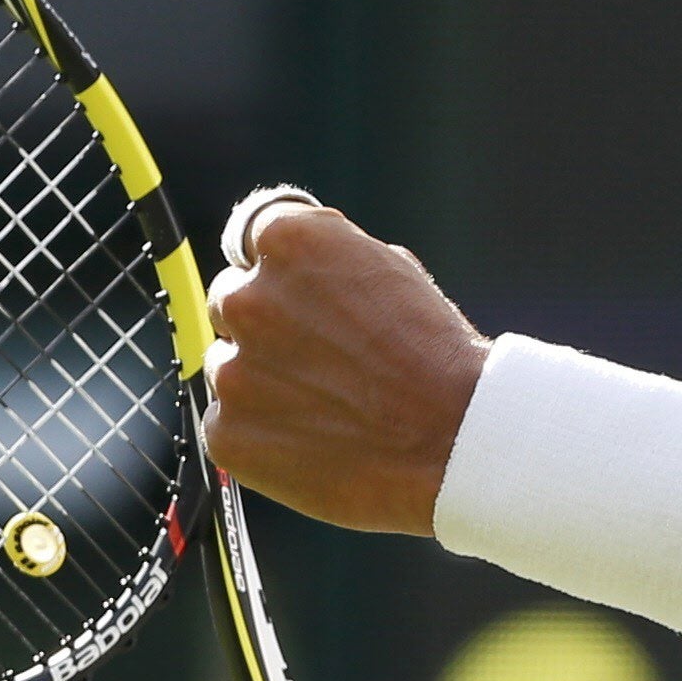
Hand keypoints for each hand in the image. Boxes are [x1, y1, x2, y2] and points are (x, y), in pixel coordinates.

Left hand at [203, 203, 488, 531]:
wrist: (455, 441)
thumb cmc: (433, 355)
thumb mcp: (388, 269)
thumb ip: (326, 258)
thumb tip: (290, 266)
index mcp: (289, 241)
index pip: (253, 240)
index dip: (283, 271)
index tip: (304, 296)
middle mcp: (249, 298)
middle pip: (233, 301)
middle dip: (267, 324)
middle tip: (322, 357)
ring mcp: (232, 370)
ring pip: (229, 365)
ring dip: (262, 379)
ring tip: (327, 403)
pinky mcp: (226, 432)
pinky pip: (229, 423)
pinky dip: (262, 432)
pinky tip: (314, 438)